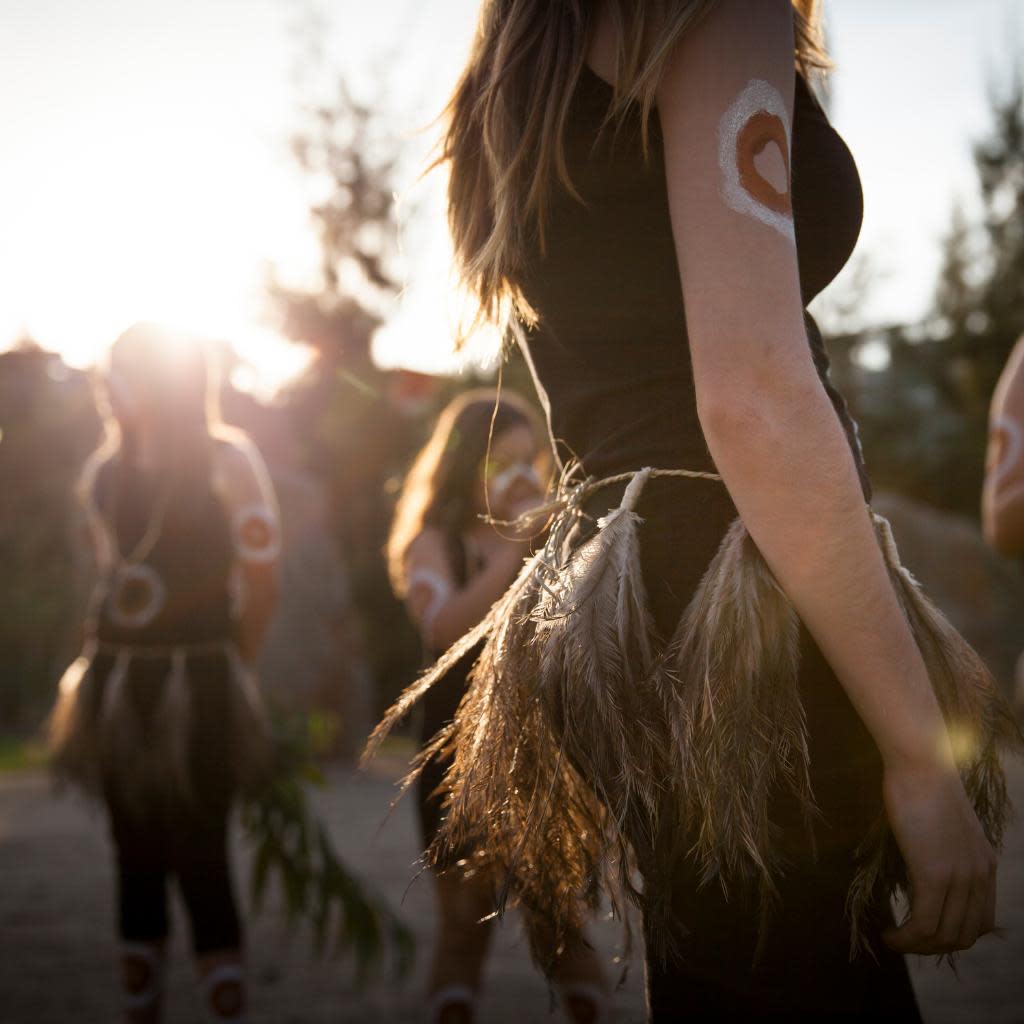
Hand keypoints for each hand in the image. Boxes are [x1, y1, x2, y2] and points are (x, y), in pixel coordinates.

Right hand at [882, 759, 996, 954]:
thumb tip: (921, 859)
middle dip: (933, 946)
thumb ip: (941, 846)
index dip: (951, 933)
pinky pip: (924, 925)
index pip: (980, 921)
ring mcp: (960, 877)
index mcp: (984, 864)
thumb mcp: (942, 822)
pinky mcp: (935, 875)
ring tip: (893, 940)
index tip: (922, 929)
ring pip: (944, 936)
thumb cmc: (921, 781)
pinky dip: (906, 939)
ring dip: (917, 947)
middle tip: (904, 940)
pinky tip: (888, 934)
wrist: (921, 761)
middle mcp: (980, 876)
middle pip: (964, 935)